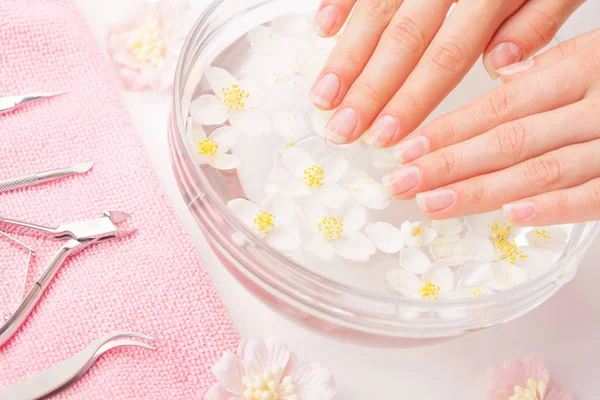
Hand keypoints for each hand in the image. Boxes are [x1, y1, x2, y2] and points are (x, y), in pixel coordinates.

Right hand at [310, 0, 583, 146]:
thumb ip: (537, 20)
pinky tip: (323, 28)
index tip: (385, 135)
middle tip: (342, 130)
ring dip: (345, 56)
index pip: (445, 56)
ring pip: (376, 11)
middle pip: (402, 40)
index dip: (411, 99)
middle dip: (368, 90)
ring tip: (324, 96)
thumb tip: (500, 67)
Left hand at [382, 30, 599, 225]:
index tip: (405, 149)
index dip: (449, 130)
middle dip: (448, 164)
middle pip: (509, 138)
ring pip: (542, 169)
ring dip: (482, 190)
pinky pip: (595, 197)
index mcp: (581, 69)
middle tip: (401, 183)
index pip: (500, 104)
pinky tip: (510, 215)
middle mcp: (596, 106)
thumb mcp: (598, 51)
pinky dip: (554, 208)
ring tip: (432, 203)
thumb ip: (549, 63)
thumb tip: (499, 70)